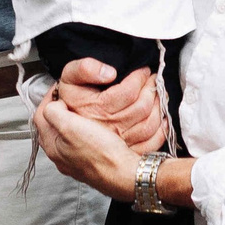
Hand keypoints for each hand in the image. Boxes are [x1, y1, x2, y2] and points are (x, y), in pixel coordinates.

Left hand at [34, 92, 143, 200]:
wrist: (122, 173)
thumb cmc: (100, 154)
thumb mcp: (70, 126)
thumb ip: (54, 112)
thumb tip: (54, 105)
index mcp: (52, 145)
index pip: (41, 115)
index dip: (48, 98)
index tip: (59, 88)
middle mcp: (61, 155)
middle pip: (53, 125)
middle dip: (60, 108)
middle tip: (71, 97)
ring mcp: (75, 160)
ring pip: (68, 134)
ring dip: (74, 119)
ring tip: (84, 109)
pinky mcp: (90, 161)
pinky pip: (83, 141)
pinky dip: (86, 130)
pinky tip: (97, 127)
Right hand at [54, 56, 168, 150]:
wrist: (62, 130)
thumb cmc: (68, 101)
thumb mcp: (68, 79)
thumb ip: (83, 69)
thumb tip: (109, 73)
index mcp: (94, 111)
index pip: (126, 93)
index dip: (138, 79)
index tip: (143, 71)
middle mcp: (106, 130)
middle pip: (140, 109)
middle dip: (150, 90)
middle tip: (153, 79)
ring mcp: (116, 145)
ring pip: (148, 125)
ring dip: (158, 106)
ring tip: (157, 93)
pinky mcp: (123, 154)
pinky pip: (150, 144)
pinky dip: (160, 130)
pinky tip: (162, 117)